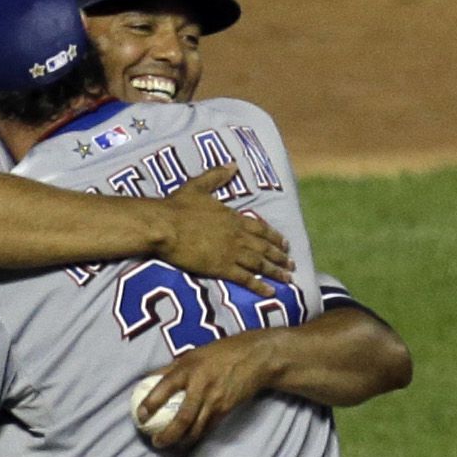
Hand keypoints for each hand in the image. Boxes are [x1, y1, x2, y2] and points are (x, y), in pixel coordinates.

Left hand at [133, 331, 275, 450]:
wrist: (255, 358)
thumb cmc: (219, 353)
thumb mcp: (192, 355)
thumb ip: (170, 368)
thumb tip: (147, 380)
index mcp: (188, 369)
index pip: (164, 387)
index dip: (150, 403)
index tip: (140, 417)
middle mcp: (201, 386)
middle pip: (182, 418)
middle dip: (168, 435)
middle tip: (156, 442)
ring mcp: (215, 400)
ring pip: (196, 428)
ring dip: (182, 442)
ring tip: (169, 448)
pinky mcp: (226, 409)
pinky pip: (208, 427)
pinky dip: (196, 437)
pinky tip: (187, 443)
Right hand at [155, 164, 292, 287]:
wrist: (165, 226)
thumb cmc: (177, 206)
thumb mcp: (198, 186)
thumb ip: (216, 176)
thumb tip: (232, 164)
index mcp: (233, 217)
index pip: (260, 228)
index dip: (274, 236)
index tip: (284, 243)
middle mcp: (237, 235)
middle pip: (264, 247)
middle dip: (279, 256)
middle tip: (291, 264)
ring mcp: (231, 252)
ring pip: (260, 264)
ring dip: (276, 272)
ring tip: (288, 279)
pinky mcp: (221, 268)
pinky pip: (246, 279)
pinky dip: (260, 287)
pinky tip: (271, 292)